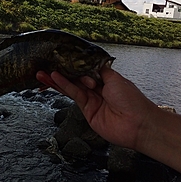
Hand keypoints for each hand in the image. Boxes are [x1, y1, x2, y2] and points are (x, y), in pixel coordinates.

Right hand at [36, 66, 157, 150]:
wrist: (138, 124)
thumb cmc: (132, 100)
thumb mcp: (115, 78)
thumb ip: (99, 70)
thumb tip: (88, 62)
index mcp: (106, 79)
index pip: (85, 69)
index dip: (74, 64)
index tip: (61, 57)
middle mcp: (97, 89)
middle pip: (75, 78)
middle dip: (61, 72)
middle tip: (46, 64)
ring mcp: (91, 100)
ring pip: (71, 87)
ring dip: (57, 80)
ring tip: (43, 73)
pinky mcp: (87, 111)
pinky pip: (73, 95)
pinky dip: (63, 86)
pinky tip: (54, 79)